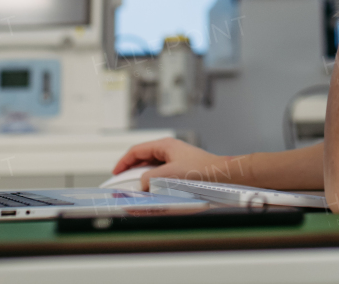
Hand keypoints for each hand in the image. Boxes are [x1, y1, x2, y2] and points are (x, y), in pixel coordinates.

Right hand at [112, 138, 245, 190]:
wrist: (223, 176)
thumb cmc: (201, 171)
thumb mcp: (169, 175)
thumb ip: (150, 179)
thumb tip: (141, 186)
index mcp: (165, 145)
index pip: (137, 151)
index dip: (123, 162)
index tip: (116, 173)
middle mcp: (170, 150)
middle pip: (144, 159)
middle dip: (132, 171)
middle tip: (123, 184)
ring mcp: (176, 159)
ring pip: (153, 168)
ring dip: (143, 179)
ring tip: (136, 191)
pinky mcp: (182, 169)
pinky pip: (162, 175)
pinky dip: (154, 183)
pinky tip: (152, 192)